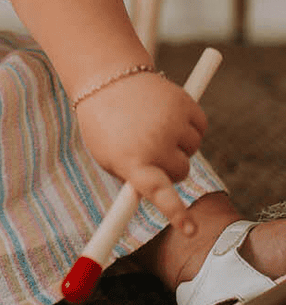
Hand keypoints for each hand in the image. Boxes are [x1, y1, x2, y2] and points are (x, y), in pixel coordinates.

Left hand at [75, 71, 207, 233]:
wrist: (104, 75)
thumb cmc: (104, 121)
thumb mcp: (108, 153)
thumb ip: (133, 177)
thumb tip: (162, 198)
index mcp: (131, 159)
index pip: (158, 193)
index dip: (175, 212)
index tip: (190, 229)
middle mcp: (154, 143)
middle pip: (181, 172)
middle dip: (170, 163)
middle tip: (147, 143)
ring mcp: (171, 123)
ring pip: (192, 148)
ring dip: (178, 140)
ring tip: (150, 121)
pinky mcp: (185, 104)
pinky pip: (200, 126)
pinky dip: (189, 122)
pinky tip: (165, 110)